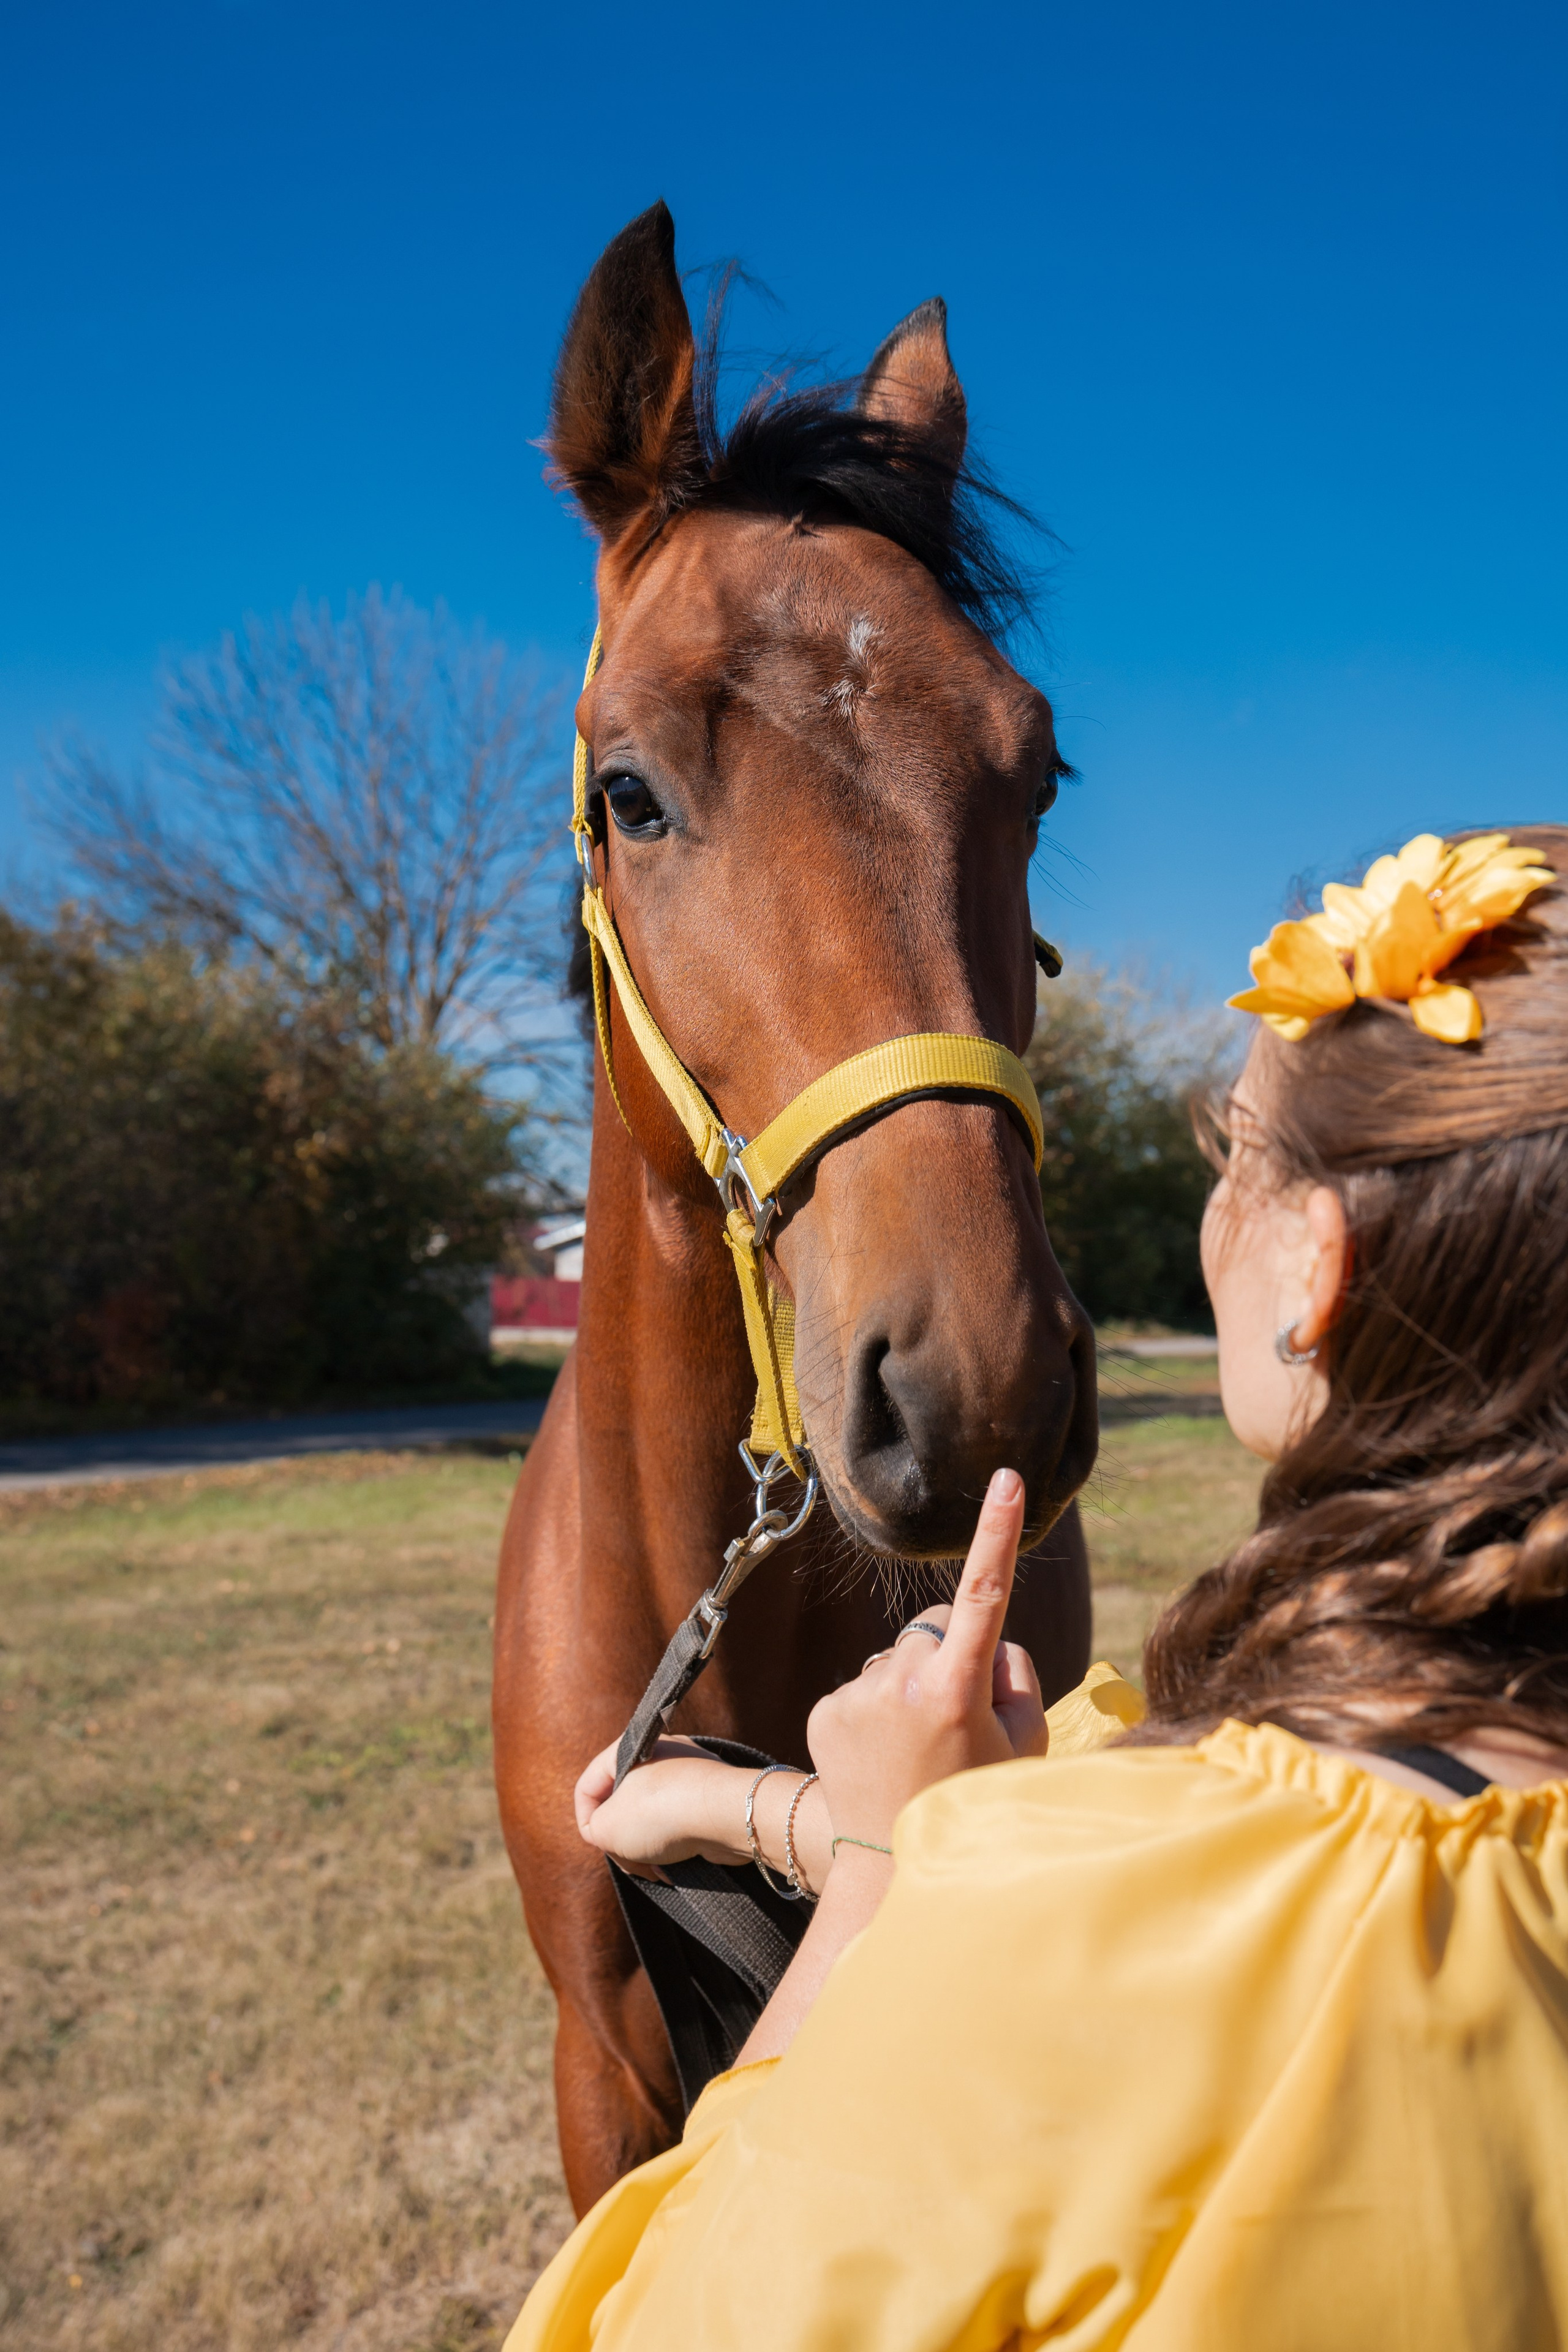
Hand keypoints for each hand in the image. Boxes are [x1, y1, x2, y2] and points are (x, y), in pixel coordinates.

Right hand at [574, 1736, 750, 1880]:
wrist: (725, 1814)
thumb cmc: (661, 1813)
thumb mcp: (606, 1827)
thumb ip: (594, 1829)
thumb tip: (607, 1833)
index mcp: (628, 1751)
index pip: (588, 1785)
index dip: (585, 1819)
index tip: (598, 1842)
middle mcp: (658, 1756)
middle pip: (620, 1805)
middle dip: (621, 1841)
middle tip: (631, 1863)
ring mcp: (685, 1775)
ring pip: (650, 1819)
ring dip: (647, 1849)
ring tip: (656, 1867)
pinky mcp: (706, 1798)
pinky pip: (678, 1824)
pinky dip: (673, 1847)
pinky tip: (675, 1866)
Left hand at [806, 1467, 1044, 1856]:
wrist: (890, 1868)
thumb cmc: (971, 1802)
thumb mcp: (1021, 1745)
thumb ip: (1012, 1675)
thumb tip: (983, 1639)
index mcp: (957, 1690)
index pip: (985, 1594)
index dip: (999, 1532)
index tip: (1007, 1479)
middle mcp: (900, 1682)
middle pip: (937, 1627)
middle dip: (951, 1655)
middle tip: (957, 1721)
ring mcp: (856, 1694)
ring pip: (898, 1656)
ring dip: (911, 1686)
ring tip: (916, 1748)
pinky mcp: (825, 1708)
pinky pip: (865, 1683)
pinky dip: (877, 1708)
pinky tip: (882, 1754)